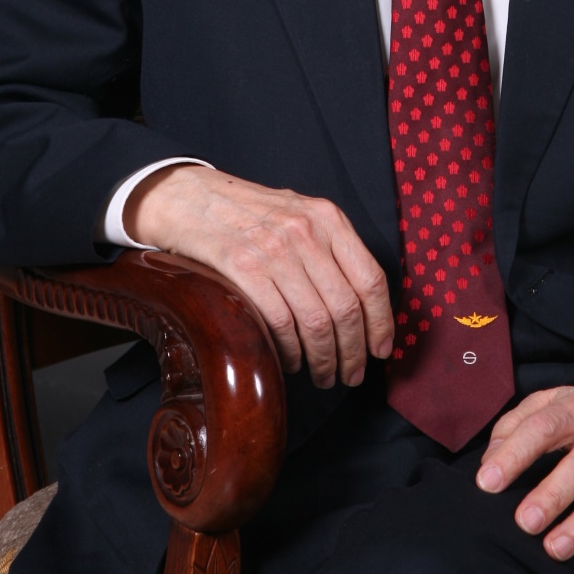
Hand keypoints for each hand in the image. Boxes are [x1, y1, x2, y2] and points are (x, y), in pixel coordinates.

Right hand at [125, 164, 393, 388]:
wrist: (190, 198)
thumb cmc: (250, 214)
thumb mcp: (300, 215)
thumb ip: (331, 249)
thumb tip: (364, 305)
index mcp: (328, 218)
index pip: (371, 278)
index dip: (382, 322)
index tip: (381, 349)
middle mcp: (306, 232)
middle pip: (345, 307)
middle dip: (353, 352)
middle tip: (351, 375)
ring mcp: (273, 249)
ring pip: (316, 321)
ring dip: (323, 360)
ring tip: (323, 375)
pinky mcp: (241, 267)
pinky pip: (279, 323)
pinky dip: (290, 352)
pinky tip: (291, 362)